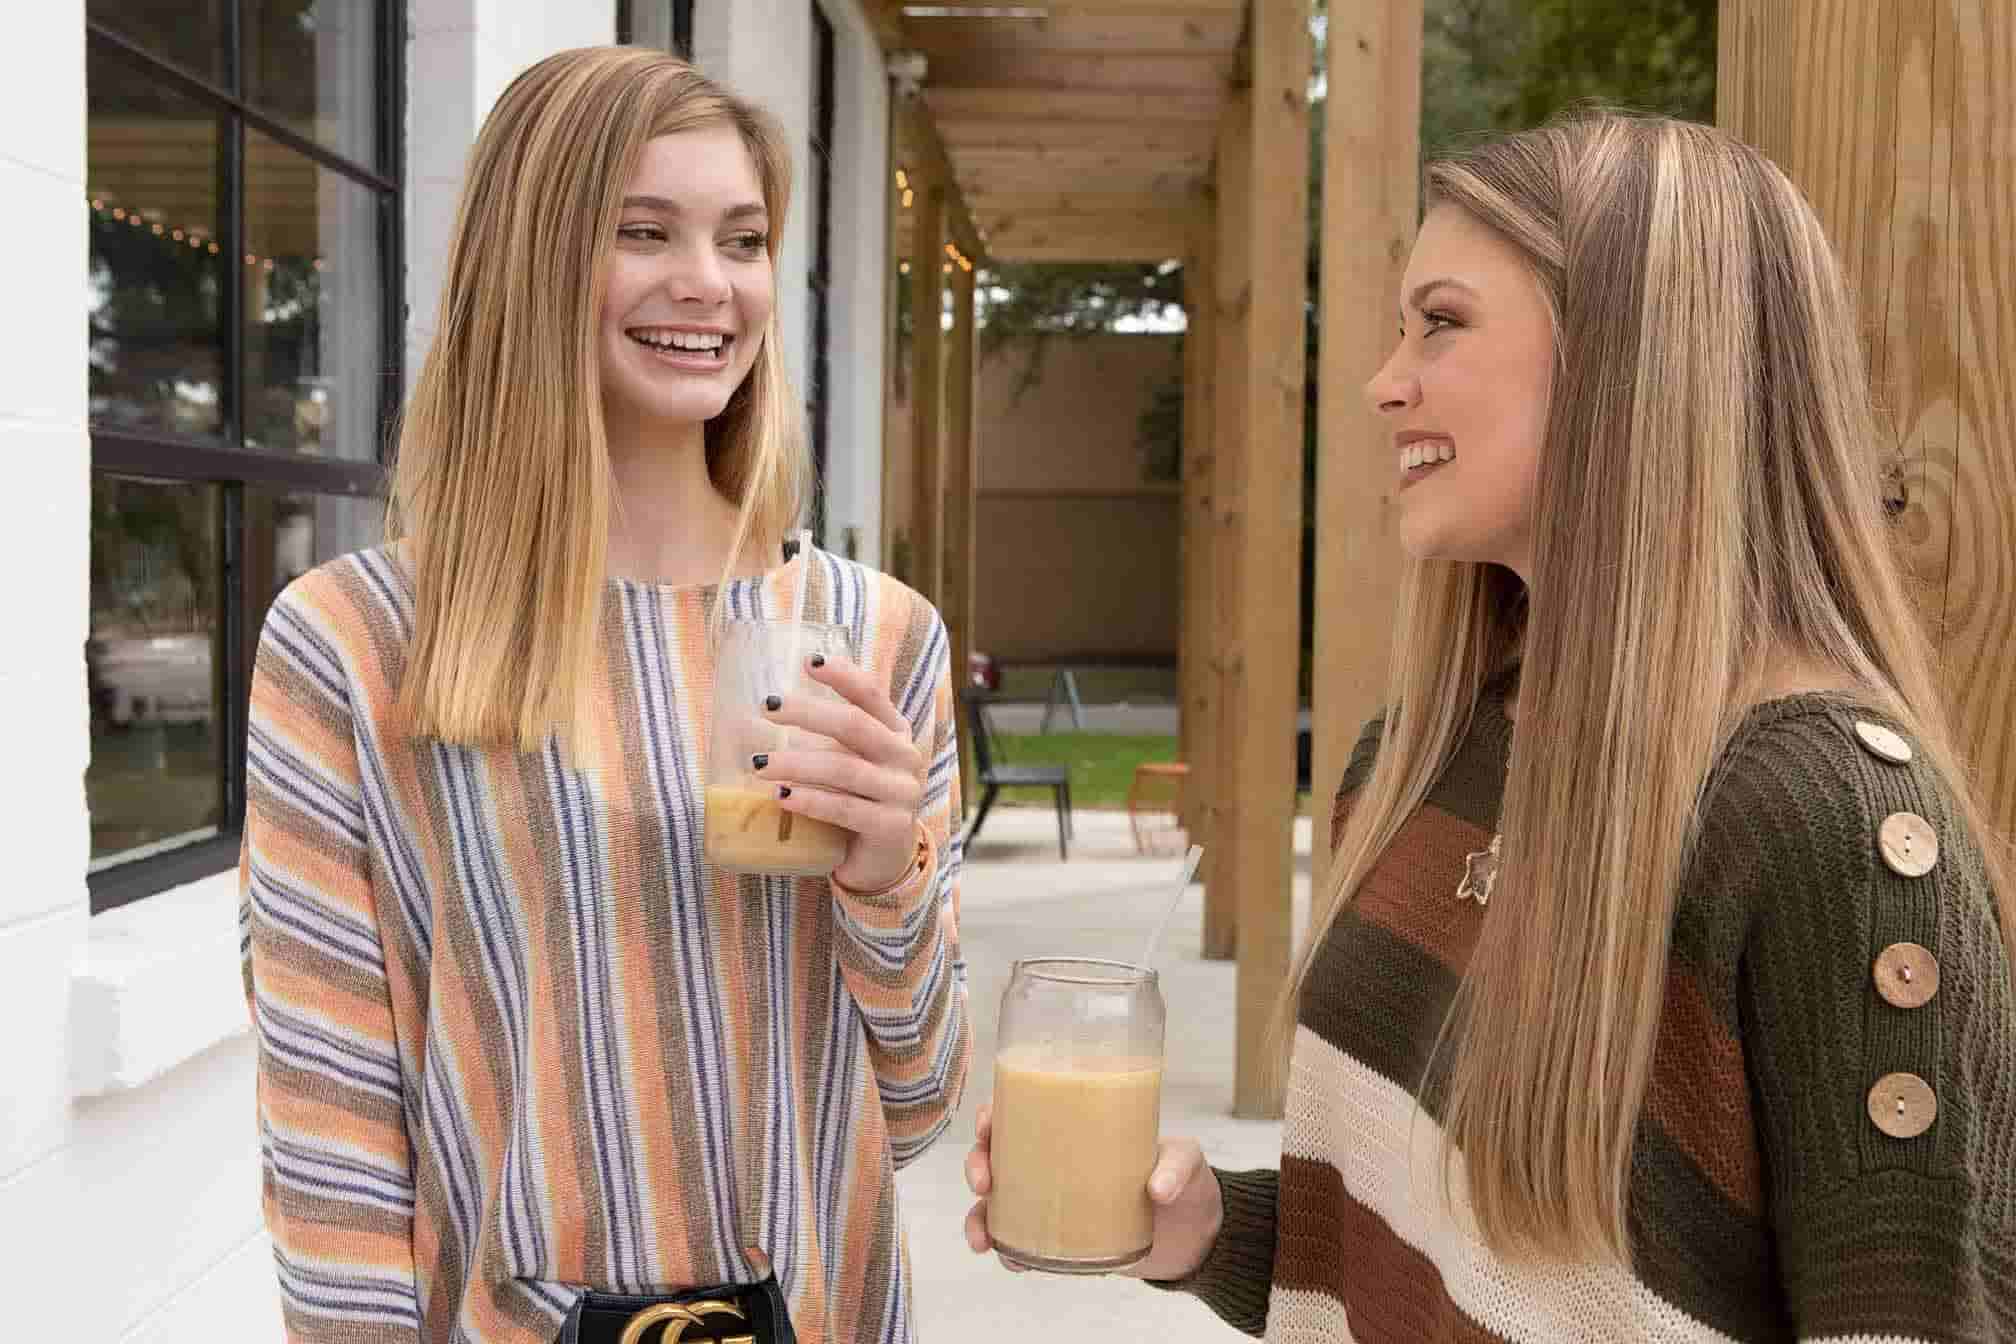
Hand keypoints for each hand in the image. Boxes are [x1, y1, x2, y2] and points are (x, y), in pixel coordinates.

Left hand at [760, 655, 926, 890]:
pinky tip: (782, 797)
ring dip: (797, 764)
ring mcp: (901, 792)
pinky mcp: (890, 826)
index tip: (808, 661)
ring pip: (844, 769)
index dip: (842, 675)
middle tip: (766, 707)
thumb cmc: (858, 801)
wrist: (883, 861)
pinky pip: (844, 808)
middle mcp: (904, 757)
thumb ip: (831, 738)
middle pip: (854, 725)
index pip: (871, 694)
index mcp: (895, 732)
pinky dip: (810, 800)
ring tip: (759, 764)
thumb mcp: (851, 762)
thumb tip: (772, 709)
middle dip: (807, 713)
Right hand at [962, 1104, 1223, 1281]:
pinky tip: (1009, 1259)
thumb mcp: (1187, 1160)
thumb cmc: (1186, 1180)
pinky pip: (1023, 1244)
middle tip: (983, 1182)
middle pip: (998, 1155)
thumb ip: (1176, 1167)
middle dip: (977, 1165)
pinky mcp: (1063, 1240)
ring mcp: (1056, 1203)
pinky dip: (1009, 1252)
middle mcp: (1057, 1163)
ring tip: (983, 1237)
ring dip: (979, 1217)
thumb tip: (1156, 1190)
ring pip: (999, 1203)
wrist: (1198, 1235)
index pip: (1023, 1112)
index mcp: (1077, 1130)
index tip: (987, 1126)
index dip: (994, 1115)